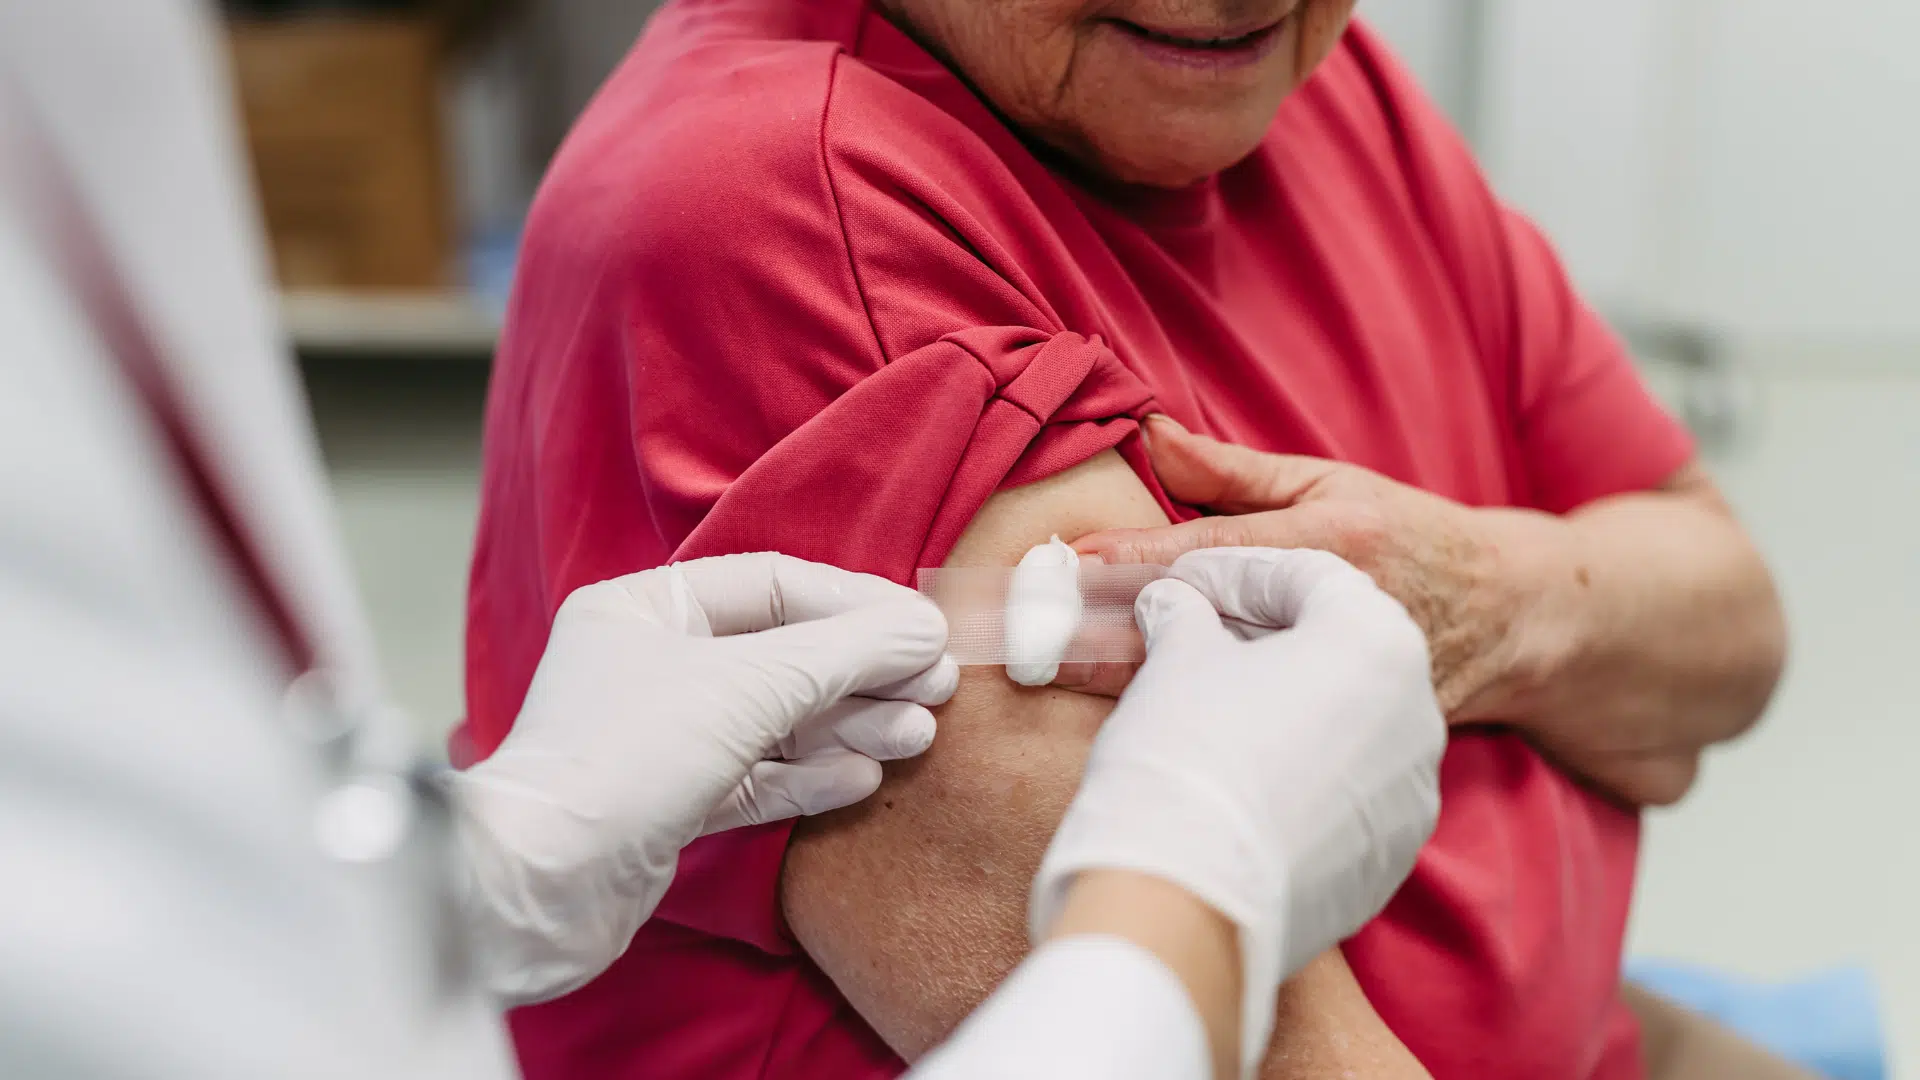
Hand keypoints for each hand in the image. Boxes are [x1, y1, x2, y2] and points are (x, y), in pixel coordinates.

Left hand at [444, 553, 955, 1003]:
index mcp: (644, 609)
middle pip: (783, 654)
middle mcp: (649, 664)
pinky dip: (811, 777)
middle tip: (937, 688)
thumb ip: (844, 652)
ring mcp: (661, 737)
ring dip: (851, 726)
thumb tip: (924, 628)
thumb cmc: (625, 758)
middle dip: (863, 672)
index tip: (925, 628)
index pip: (774, 587)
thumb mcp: (748, 686)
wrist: (540, 888)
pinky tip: (863, 777)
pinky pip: (757, 778)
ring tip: (915, 734)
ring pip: (777, 721)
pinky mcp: (670, 805)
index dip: (856, 605)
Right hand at [1030, 547, 1444, 1076]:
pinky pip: (1345, 792)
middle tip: (1199, 639)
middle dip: (1269, 638)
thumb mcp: (1176, 659)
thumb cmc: (1186, 758)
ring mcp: (1411, 790)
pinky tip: (1240, 782)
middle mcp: (1416, 710)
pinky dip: (1301, 774)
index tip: (1184, 584)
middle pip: (1339, 648)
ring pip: (1347, 724)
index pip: (1307, 577)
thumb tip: (1173, 607)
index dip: (1234, 574)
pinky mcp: (1389, 856)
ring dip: (1288, 708)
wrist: (1188, 906)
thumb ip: (1182, 616)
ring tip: (1215, 715)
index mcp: (1375, 638)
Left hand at [1078, 415, 1572, 719]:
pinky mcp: (1343, 731)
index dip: (1133, 563)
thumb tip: (1146, 434)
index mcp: (1336, 545)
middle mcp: (1335, 615)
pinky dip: (1188, 723)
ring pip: (1219, 688)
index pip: (1214, 554)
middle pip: (1203, 628)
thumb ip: (1231, 472)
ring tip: (1053, 673)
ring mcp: (1341, 681)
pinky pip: (1250, 727)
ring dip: (1131, 684)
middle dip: (1110, 632)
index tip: (1065, 566)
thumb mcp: (1329, 483)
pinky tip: (1125, 724)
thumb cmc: (1407, 537)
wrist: (1507, 622)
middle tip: (1032, 635)